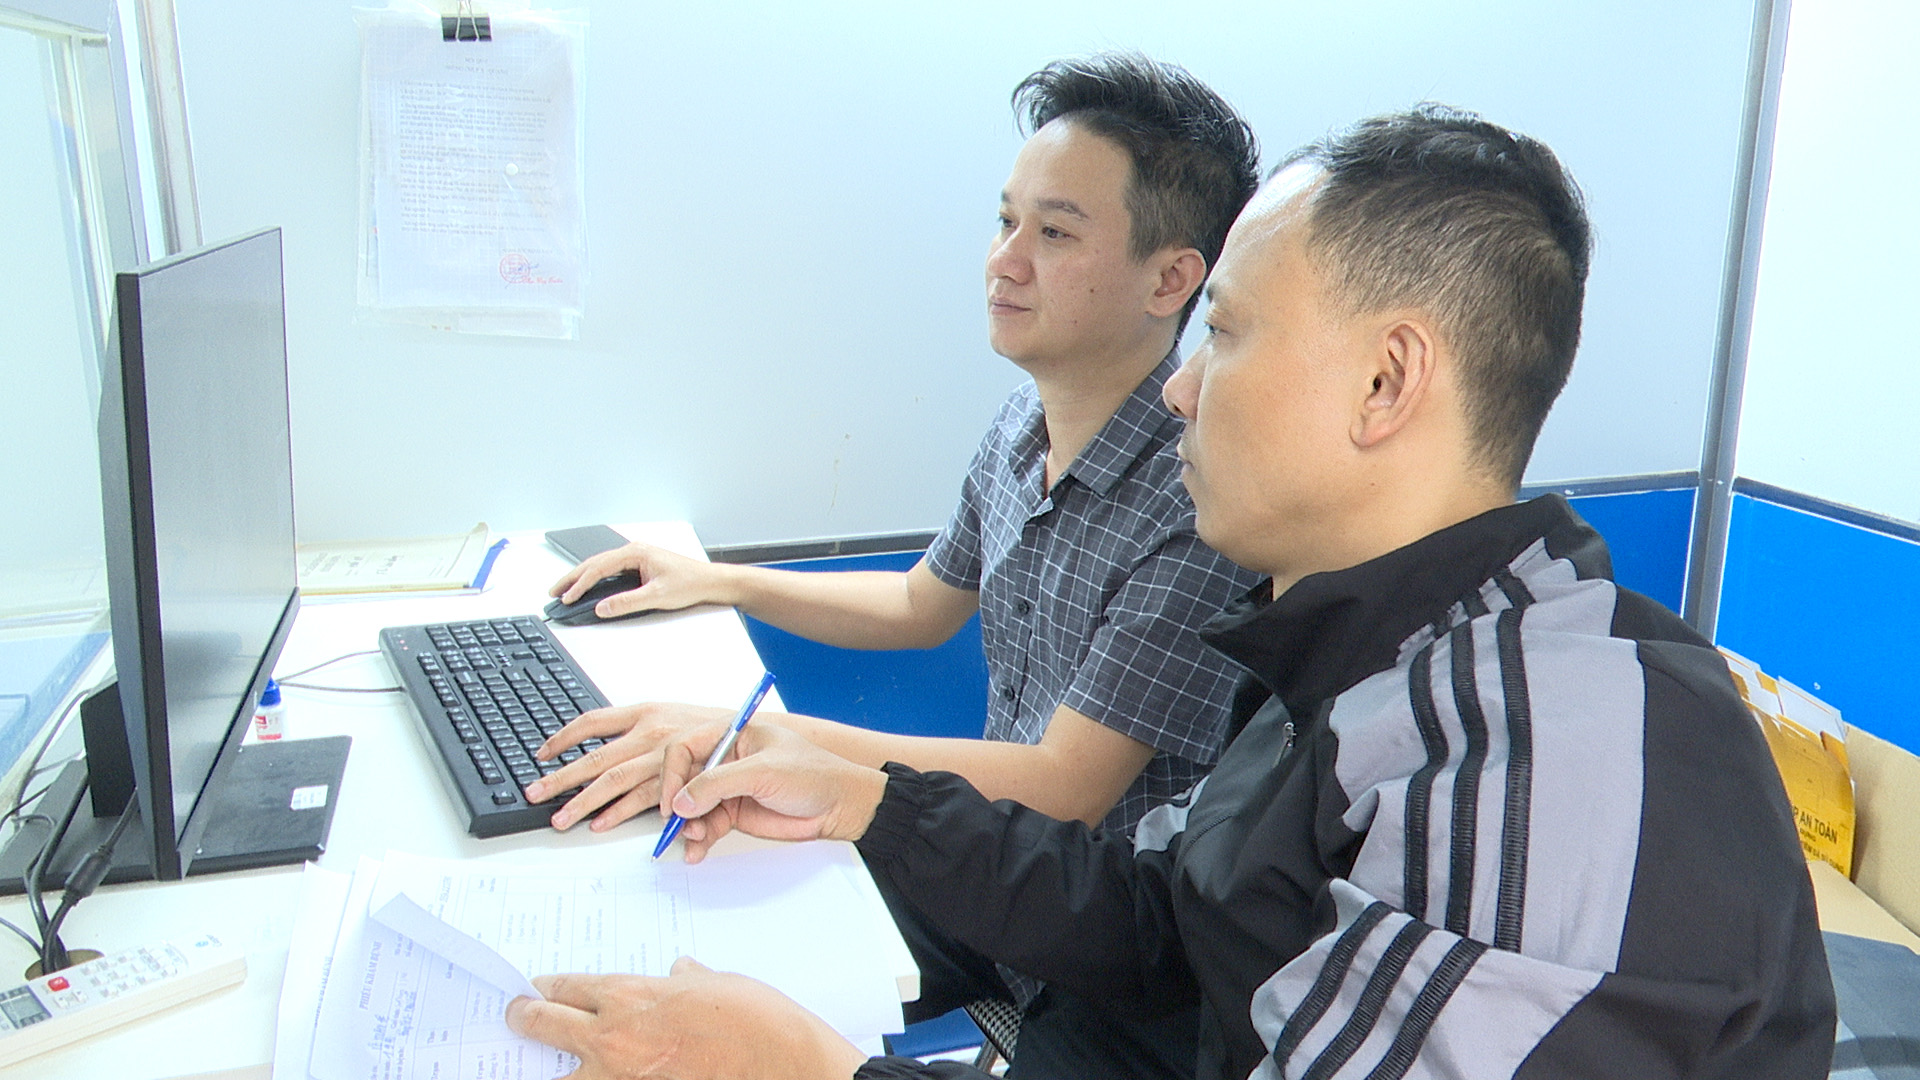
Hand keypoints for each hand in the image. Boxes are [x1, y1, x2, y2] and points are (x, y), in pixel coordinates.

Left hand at [505, 957, 868, 1079]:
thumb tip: (677, 972)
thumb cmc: (752, 1019)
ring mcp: (618, 1078)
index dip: (546, 987)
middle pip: (544, 1024)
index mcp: (630, 995)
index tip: (535, 989)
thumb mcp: (715, 983)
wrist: (779, 1063)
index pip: (566, 987)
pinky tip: (591, 1076)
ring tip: (542, 1063)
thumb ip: (685, 979)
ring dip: (553, 1066)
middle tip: (515, 1016)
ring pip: (560, 1074)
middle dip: (524, 1018)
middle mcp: (612, 1036)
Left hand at [525, 702, 733, 832]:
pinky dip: (621, 814)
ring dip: (585, 803)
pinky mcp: (681, 784)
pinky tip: (600, 824)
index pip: (595, 721)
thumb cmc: (730, 735)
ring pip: (616, 782)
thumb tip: (623, 757)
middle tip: (536, 794)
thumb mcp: (687, 723)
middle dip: (563, 777)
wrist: (774, 742)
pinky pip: (644, 801)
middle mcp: (653, 733)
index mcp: (649, 713)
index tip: (543, 751)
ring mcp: (666, 759)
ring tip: (561, 819)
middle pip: (597, 757)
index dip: (565, 736)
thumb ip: (656, 742)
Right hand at [548, 542, 738, 619]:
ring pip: (601, 566)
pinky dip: (596, 579)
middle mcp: (634, 551)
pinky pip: (611, 571)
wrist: (710, 582)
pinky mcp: (640, 566)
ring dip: (582, 578)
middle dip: (572, 578)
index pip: (599, 568)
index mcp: (635, 552)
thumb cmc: (690, 583)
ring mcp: (636, 558)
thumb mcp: (657, 595)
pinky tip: (589, 588)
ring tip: (565, 590)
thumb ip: (628, 602)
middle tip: (553, 592)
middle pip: (595, 564)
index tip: (566, 597)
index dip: (580, 584)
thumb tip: (603, 607)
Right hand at [660, 724, 888, 862]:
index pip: (685, 749)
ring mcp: (730, 788)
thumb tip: (681, 801)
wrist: (840, 806)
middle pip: (684, 779)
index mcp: (732, 736)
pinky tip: (697, 850)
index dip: (673, 774)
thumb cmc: (812, 775)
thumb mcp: (763, 772)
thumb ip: (718, 783)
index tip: (673, 801)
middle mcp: (726, 760)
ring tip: (694, 839)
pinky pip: (706, 825)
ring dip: (688, 825)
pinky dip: (699, 839)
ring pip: (692, 807)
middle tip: (678, 824)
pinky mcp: (735, 813)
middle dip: (678, 803)